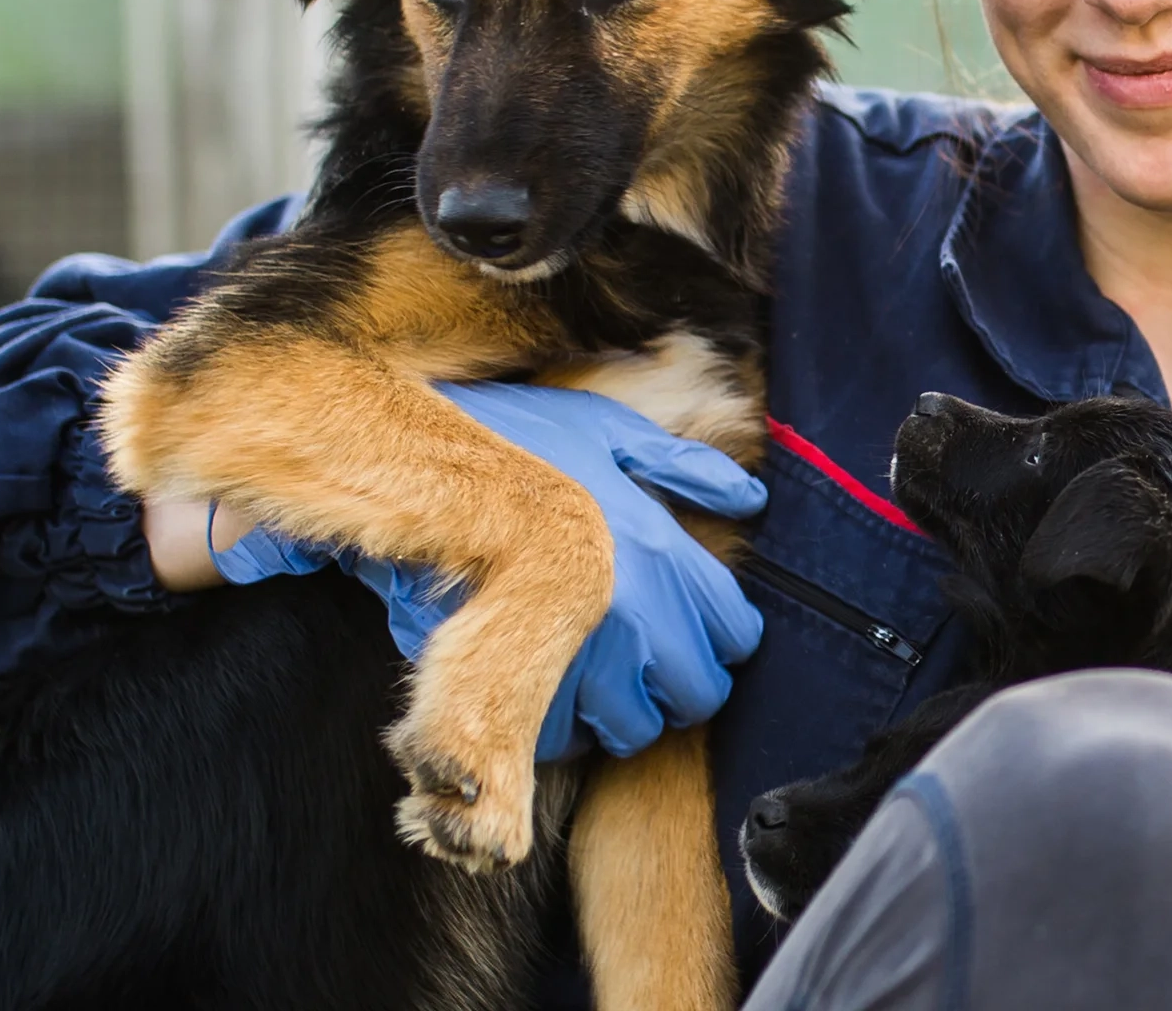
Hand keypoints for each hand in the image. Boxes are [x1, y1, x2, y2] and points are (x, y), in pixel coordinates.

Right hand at [205, 381, 767, 759]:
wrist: (421, 473)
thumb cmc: (521, 443)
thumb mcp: (612, 430)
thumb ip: (687, 469)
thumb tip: (750, 500)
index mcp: (666, 557)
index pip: (732, 640)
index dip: (710, 637)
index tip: (681, 625)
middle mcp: (635, 615)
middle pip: (689, 696)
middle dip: (665, 681)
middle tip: (629, 653)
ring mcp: (579, 658)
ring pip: (626, 727)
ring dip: (609, 705)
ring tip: (577, 662)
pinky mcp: (522, 691)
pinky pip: (563, 740)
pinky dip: (554, 721)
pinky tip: (535, 676)